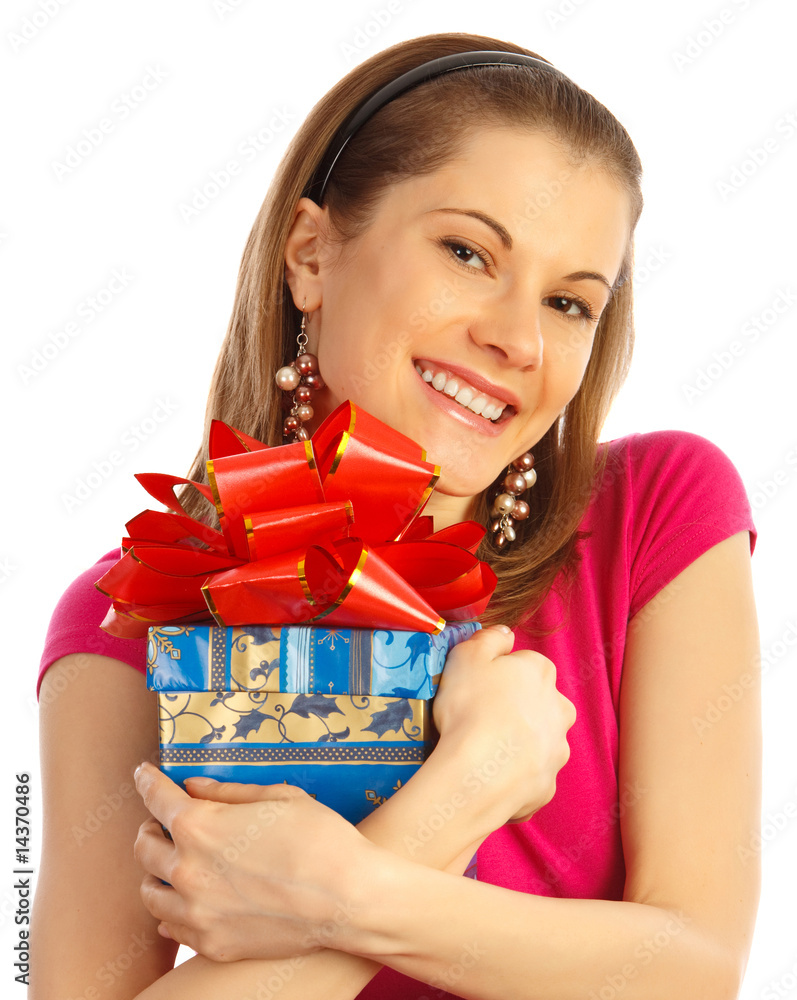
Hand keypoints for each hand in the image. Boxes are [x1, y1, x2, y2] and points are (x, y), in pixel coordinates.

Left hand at [133, 763, 377, 962]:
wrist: (349, 899)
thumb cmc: (320, 838)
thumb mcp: (278, 797)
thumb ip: (227, 793)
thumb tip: (193, 787)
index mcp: (200, 826)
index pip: (156, 798)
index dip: (147, 781)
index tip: (143, 774)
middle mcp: (188, 870)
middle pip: (144, 846)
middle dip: (150, 827)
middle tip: (163, 820)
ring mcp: (197, 913)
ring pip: (150, 892)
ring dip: (156, 872)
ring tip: (173, 862)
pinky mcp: (212, 943)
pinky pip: (171, 929)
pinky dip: (172, 910)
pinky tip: (186, 900)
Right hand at [432, 625, 575, 822]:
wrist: (477, 774)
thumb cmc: (470, 708)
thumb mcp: (467, 656)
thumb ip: (490, 638)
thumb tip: (505, 633)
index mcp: (541, 673)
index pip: (524, 665)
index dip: (497, 674)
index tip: (477, 687)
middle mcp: (559, 708)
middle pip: (537, 702)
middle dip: (515, 708)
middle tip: (480, 718)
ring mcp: (557, 749)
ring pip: (537, 739)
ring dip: (517, 742)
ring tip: (483, 750)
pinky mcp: (549, 784)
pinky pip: (530, 774)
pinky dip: (514, 774)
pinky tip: (489, 774)